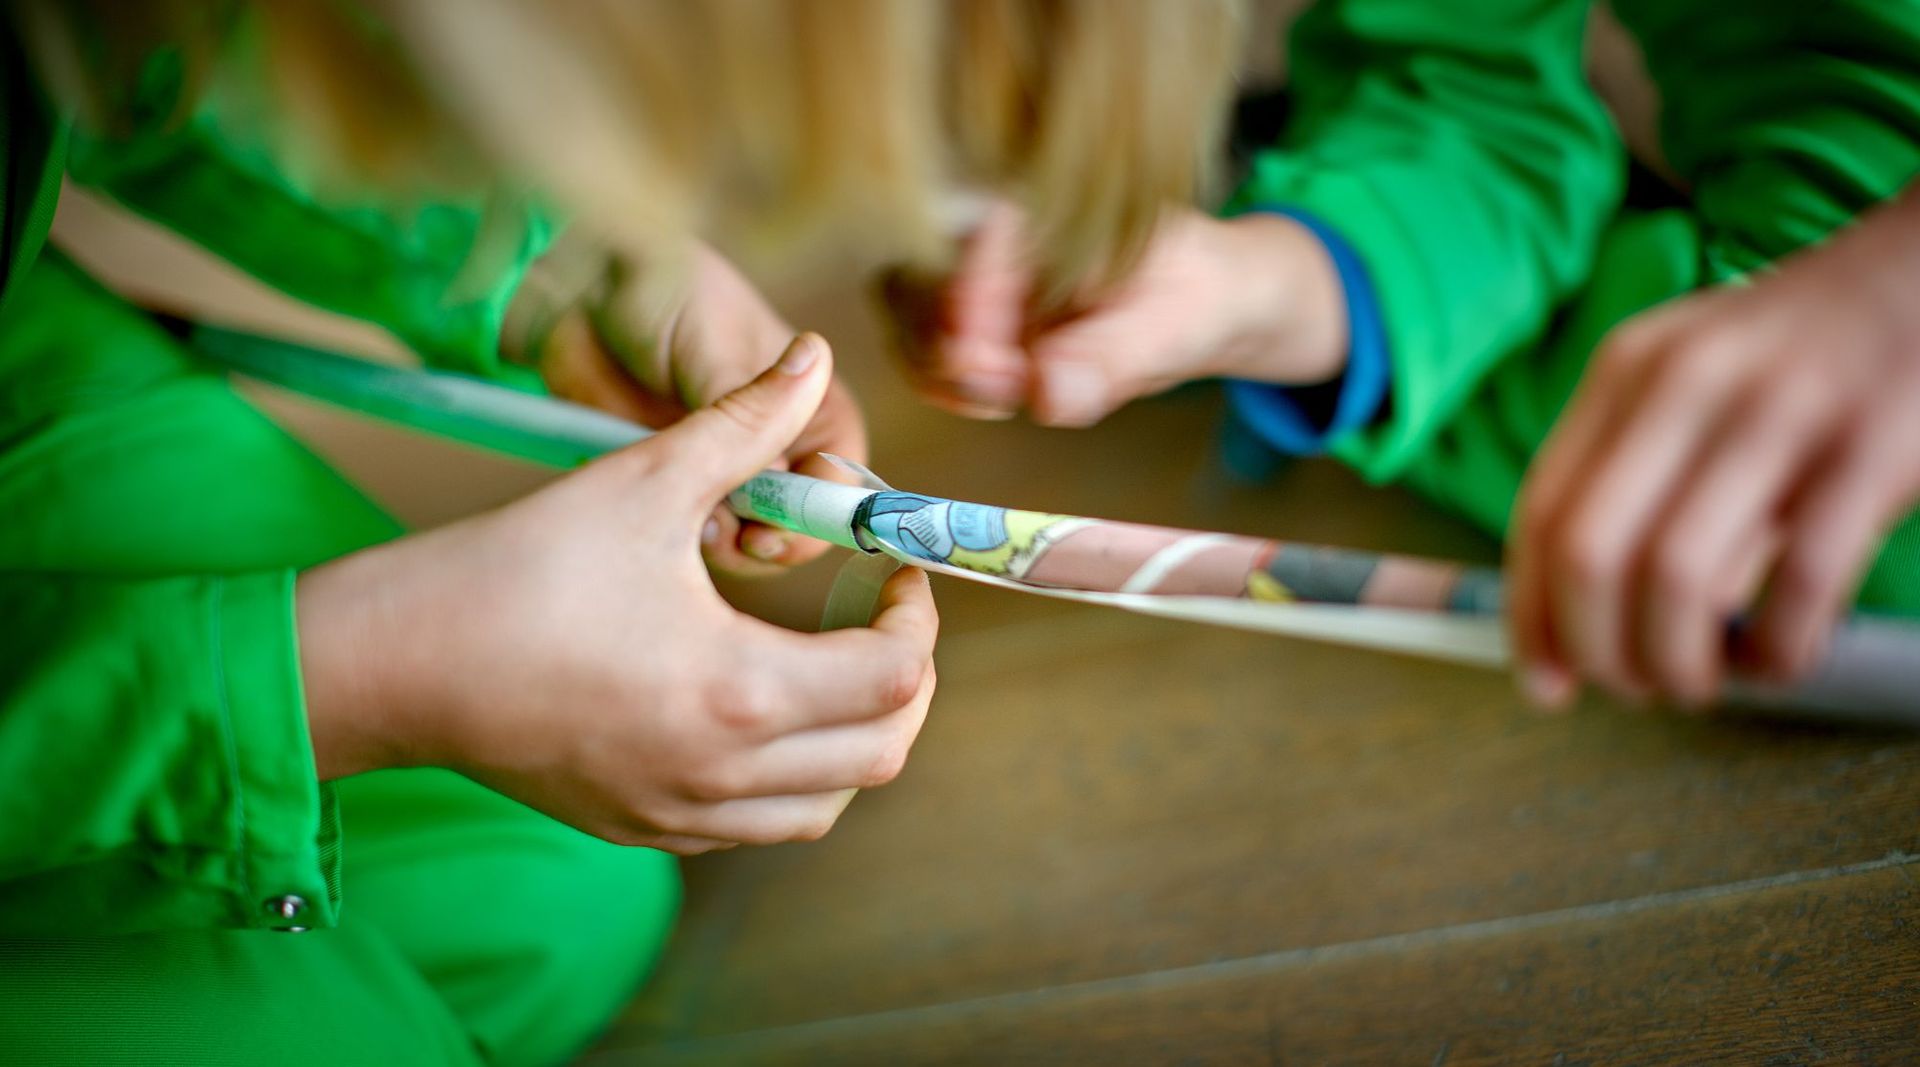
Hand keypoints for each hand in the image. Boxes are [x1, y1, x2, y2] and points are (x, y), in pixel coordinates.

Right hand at [298, 335, 938, 853]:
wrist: (395, 663)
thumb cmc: (516, 569)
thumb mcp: (641, 482)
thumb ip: (745, 424)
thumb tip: (812, 359)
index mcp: (740, 693)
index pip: (894, 675)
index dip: (914, 613)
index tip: (889, 565)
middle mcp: (722, 775)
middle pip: (883, 752)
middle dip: (902, 678)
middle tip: (874, 611)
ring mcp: (683, 814)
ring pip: (826, 805)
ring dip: (854, 735)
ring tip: (828, 660)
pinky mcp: (643, 828)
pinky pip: (759, 824)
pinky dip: (792, 776)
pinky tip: (758, 708)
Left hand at [533, 242, 867, 574]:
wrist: (580, 292)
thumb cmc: (664, 291)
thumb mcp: (712, 342)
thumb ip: (744, 408)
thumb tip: (782, 459)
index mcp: (811, 404)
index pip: (839, 481)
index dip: (818, 517)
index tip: (774, 533)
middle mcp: (778, 444)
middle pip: (796, 526)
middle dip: (764, 539)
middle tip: (725, 533)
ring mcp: (724, 469)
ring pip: (740, 541)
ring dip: (717, 540)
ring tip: (683, 515)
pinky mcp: (673, 486)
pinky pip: (685, 535)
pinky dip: (672, 536)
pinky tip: (652, 510)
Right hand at [884, 201, 1347, 426]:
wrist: (1208, 298)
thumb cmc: (1199, 291)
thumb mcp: (1173, 324)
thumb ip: (1111, 357)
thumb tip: (1046, 397)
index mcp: (1032, 201)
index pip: (957, 248)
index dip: (962, 316)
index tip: (992, 377)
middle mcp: (986, 227)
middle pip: (907, 280)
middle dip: (938, 348)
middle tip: (996, 394)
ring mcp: (970, 272)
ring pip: (906, 318)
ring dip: (939, 372)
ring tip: (1001, 399)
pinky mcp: (970, 314)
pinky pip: (926, 348)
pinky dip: (949, 384)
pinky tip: (998, 399)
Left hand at [1509, 191, 1919, 709]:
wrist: (1919, 274)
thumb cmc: (1791, 355)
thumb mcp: (1685, 386)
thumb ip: (1628, 482)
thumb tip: (1577, 622)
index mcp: (1626, 370)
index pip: (1540, 514)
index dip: (1531, 617)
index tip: (1543, 682)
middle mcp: (1689, 385)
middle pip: (1591, 554)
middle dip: (1598, 653)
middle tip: (1632, 689)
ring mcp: (1781, 413)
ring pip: (1677, 580)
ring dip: (1677, 663)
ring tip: (1699, 682)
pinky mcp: (1873, 450)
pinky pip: (1799, 585)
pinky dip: (1775, 652)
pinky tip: (1775, 661)